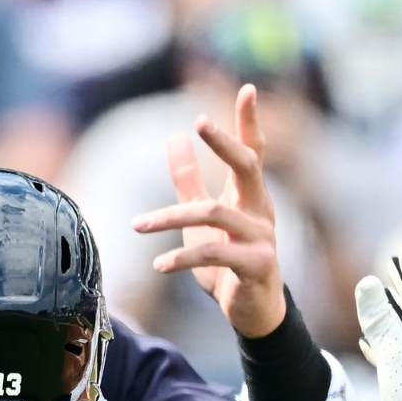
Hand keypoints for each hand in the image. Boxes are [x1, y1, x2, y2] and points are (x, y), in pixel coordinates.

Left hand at [132, 84, 285, 337]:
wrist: (252, 312)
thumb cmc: (227, 262)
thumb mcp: (202, 220)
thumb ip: (189, 181)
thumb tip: (173, 137)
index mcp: (249, 196)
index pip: (253, 151)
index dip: (250, 122)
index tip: (247, 88)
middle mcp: (260, 210)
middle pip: (249, 166)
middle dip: (225, 143)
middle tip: (201, 122)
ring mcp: (262, 238)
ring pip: (215, 213)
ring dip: (172, 217)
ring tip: (139, 225)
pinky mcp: (256, 265)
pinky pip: (215, 252)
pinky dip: (183, 257)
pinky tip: (159, 265)